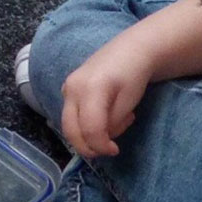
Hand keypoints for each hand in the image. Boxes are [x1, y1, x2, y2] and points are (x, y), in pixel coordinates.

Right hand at [61, 34, 153, 157]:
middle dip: (91, 146)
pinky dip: (86, 123)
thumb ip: (112, 123)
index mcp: (91, 89)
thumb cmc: (135, 75)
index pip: (89, 129)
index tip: (115, 150)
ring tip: (117, 119)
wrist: (131, 50)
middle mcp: (72, 88)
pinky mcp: (67, 89)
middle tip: (111, 146)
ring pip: (70, 126)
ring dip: (90, 133)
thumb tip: (100, 138)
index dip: (101, 146)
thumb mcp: (128, 103)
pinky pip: (72, 116)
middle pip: (72, 131)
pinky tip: (107, 113)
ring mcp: (66, 88)